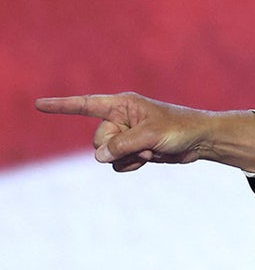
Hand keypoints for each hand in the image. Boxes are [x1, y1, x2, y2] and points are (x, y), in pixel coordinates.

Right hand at [35, 92, 254, 172]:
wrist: (200, 141)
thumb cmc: (180, 129)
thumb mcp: (150, 135)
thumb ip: (122, 144)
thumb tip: (100, 156)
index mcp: (122, 105)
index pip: (85, 104)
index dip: (61, 106)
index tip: (38, 104)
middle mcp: (120, 118)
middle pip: (98, 139)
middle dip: (116, 147)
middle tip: (142, 145)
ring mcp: (126, 135)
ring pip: (106, 155)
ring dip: (127, 158)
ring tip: (149, 151)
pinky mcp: (134, 150)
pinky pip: (118, 163)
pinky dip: (130, 165)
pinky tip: (148, 160)